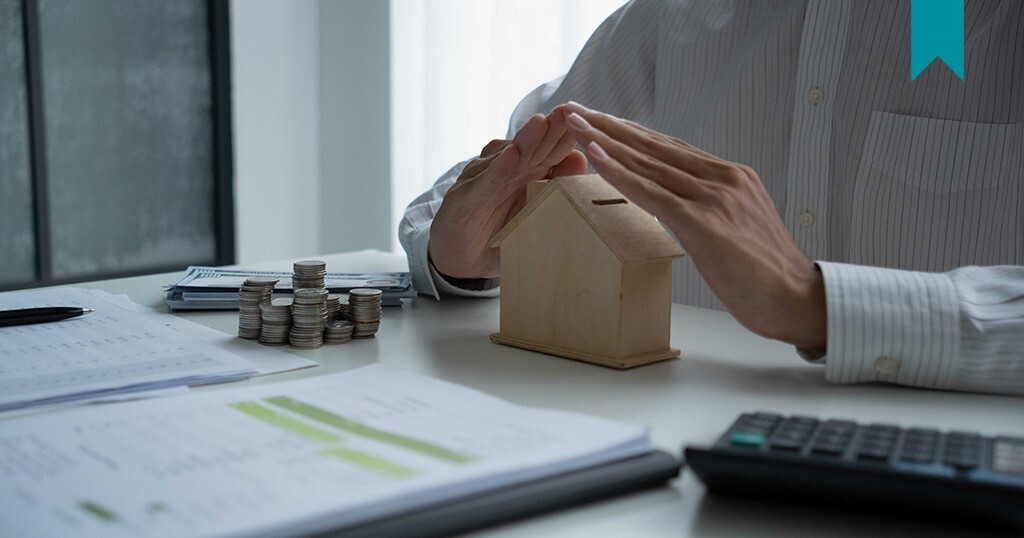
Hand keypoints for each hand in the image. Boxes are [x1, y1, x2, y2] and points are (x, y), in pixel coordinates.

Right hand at [429, 106, 587, 278]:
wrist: (463, 262)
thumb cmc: (502, 233)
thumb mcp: (535, 213)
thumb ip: (556, 186)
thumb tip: (580, 157)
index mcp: (525, 172)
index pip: (549, 149)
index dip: (565, 133)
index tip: (585, 115)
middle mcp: (502, 169)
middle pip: (530, 146)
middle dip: (548, 127)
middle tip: (566, 109)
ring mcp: (479, 181)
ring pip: (504, 158)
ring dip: (524, 140)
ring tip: (541, 124)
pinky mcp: (461, 199)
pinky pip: (481, 184)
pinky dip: (495, 172)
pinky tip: (510, 159)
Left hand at [564, 102, 825, 348]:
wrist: (798, 300)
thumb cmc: (766, 275)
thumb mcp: (738, 228)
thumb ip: (712, 209)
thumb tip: (682, 208)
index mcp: (730, 177)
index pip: (670, 148)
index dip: (631, 132)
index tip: (600, 120)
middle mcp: (722, 179)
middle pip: (654, 146)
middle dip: (610, 125)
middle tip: (575, 108)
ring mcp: (713, 198)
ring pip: (648, 163)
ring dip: (605, 140)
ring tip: (574, 123)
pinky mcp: (703, 223)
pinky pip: (652, 192)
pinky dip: (619, 172)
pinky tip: (595, 155)